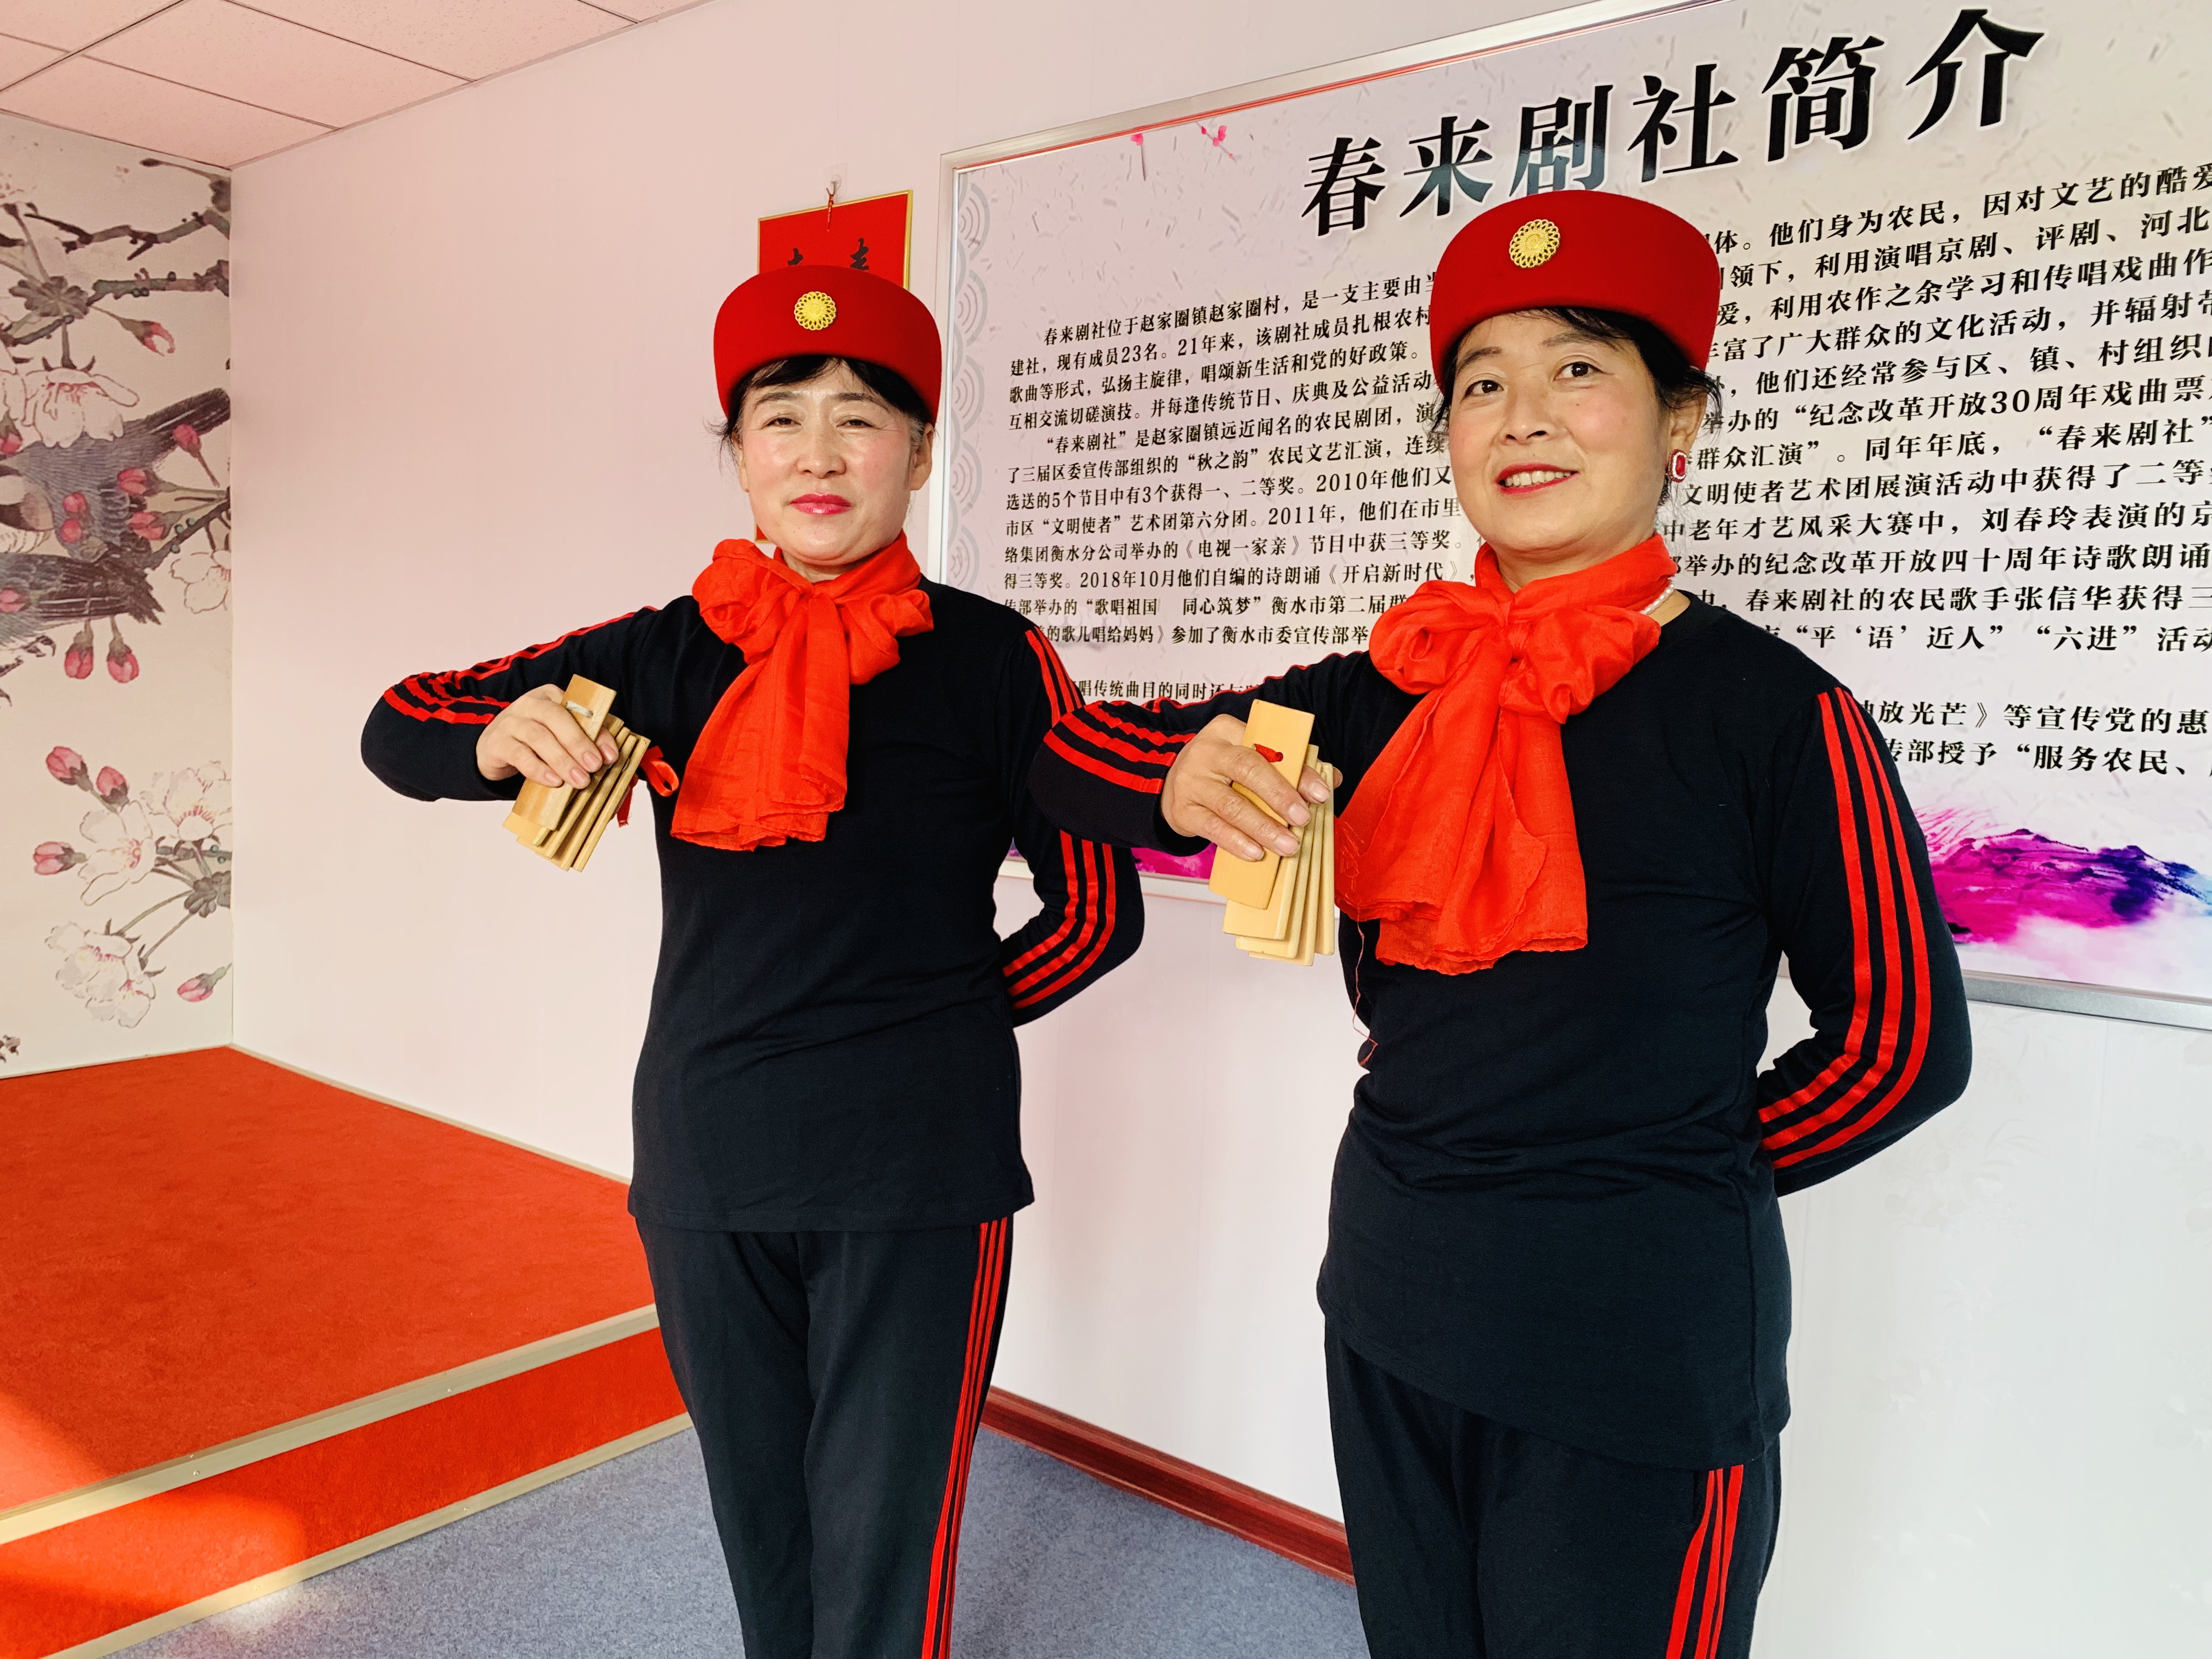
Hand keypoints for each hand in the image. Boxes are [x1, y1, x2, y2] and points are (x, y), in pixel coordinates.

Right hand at [476, 683, 620, 787]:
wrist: (494, 749)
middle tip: (594, 767)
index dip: (598, 733)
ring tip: (579, 780)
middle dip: (578, 743)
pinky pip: (519, 754)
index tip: (610, 756)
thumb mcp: (560, 739)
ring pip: (538, 736)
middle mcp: (530, 704)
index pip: (579, 711)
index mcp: (552, 697)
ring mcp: (511, 721)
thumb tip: (614, 764)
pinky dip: (538, 769)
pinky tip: (553, 781)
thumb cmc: (535, 743)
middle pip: (556, 718)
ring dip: (562, 760)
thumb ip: (585, 744)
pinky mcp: (496, 742)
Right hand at [1161, 713, 1337, 860]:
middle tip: (1302, 819)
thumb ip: (1289, 766)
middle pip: (1247, 770)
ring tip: (1287, 845)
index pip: (1269, 748)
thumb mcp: (1249, 759)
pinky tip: (1255, 853)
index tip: (1321, 794)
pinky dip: (1237, 842)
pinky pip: (1213, 828)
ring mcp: (1192, 782)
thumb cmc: (1222, 772)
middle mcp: (1208, 752)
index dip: (1297, 772)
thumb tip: (1332, 780)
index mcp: (1229, 731)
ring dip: (1263, 827)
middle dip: (1279, 796)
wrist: (1172, 787)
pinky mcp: (1183, 811)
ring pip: (1231, 804)